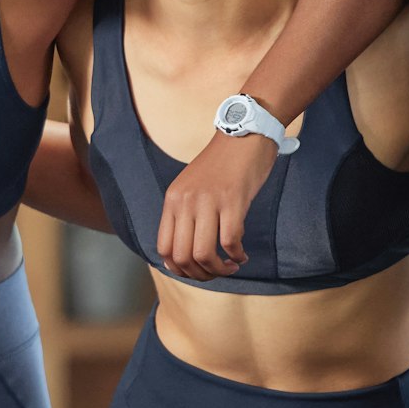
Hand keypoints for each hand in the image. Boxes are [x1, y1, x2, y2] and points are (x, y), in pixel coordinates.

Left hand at [157, 131, 275, 280]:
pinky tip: (242, 255)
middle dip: (199, 274)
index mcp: (173, 199)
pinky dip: (237, 255)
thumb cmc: (223, 164)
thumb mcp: (192, 186)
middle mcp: (186, 202)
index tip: (195, 270)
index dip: (178, 268)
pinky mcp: (233, 201)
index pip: (164, 247)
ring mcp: (208, 201)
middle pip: (182, 256)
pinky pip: (230, 241)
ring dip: (218, 270)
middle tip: (216, 273)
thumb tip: (188, 251)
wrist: (244, 133)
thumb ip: (186, 212)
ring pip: (203, 254)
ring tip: (230, 267)